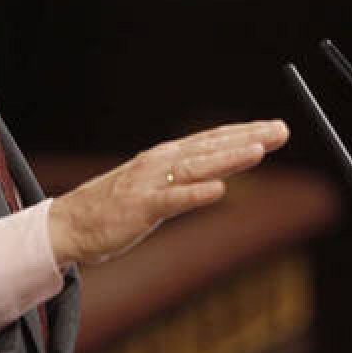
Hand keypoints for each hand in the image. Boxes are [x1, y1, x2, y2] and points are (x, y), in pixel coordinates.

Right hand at [48, 119, 289, 265]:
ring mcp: (150, 184)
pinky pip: (172, 201)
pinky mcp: (140, 208)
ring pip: (197, 167)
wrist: (70, 225)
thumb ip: (186, 176)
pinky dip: (195, 194)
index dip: (247, 132)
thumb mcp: (156, 185)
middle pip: (212, 147)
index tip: (277, 128)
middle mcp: (161, 163)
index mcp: (166, 156)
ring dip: (229, 158)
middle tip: (281, 130)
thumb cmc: (116, 206)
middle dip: (249, 138)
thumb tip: (221, 172)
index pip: (213, 139)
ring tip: (259, 150)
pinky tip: (219, 190)